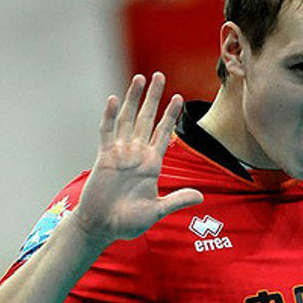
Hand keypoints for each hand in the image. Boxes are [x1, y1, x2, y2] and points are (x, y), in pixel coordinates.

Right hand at [71, 72, 203, 246]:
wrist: (102, 227)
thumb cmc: (128, 222)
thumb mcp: (157, 210)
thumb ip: (177, 200)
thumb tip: (201, 196)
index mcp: (152, 164)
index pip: (163, 132)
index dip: (171, 115)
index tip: (179, 97)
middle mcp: (137, 154)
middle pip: (147, 119)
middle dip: (153, 97)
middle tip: (159, 75)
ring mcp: (120, 153)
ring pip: (128, 120)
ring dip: (134, 99)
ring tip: (140, 78)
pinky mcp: (104, 157)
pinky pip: (107, 132)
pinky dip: (111, 116)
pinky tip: (115, 99)